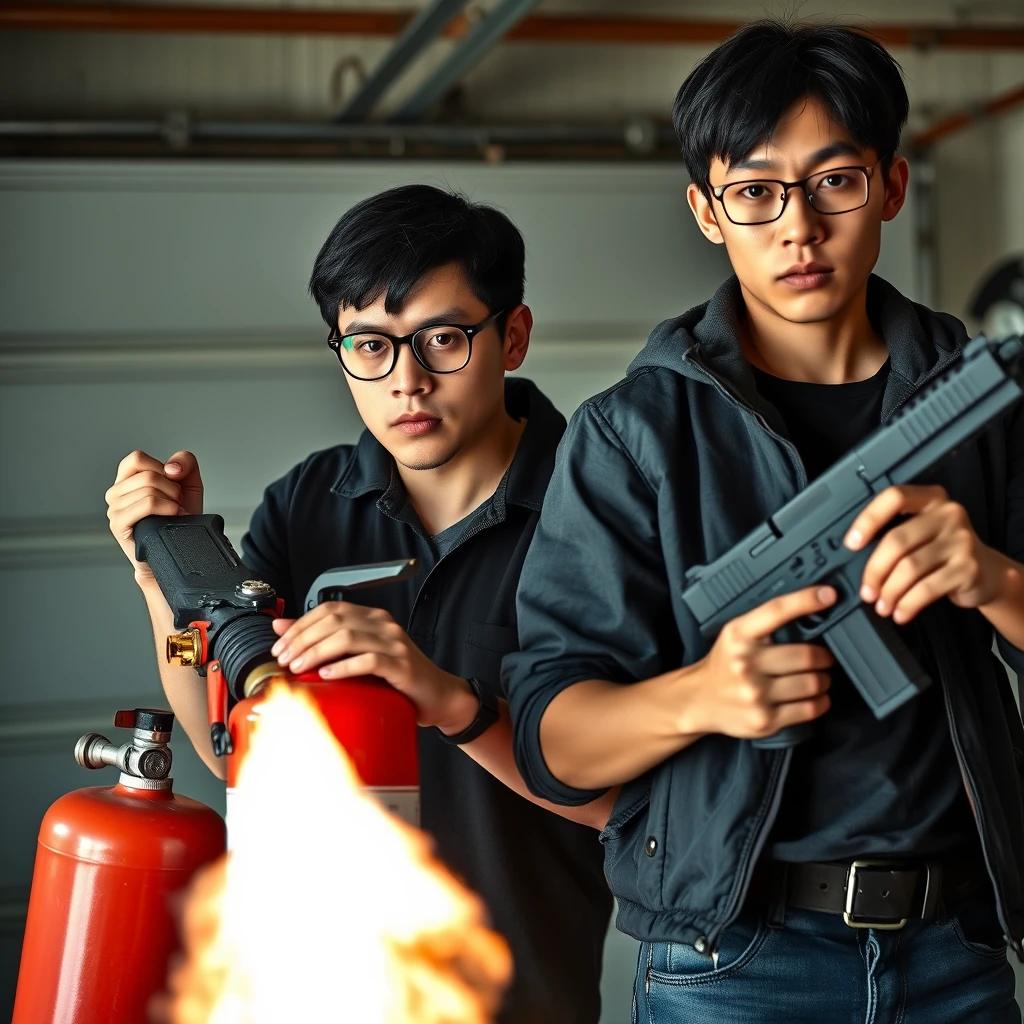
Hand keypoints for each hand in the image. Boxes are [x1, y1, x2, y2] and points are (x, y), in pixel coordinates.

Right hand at [105, 450, 203, 585]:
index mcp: (127, 479)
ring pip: (148, 490)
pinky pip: (147, 504)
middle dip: (172, 489)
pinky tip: (172, 517)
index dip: (160, 467)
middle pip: (147, 475)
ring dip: (172, 501)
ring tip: (174, 512)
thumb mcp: (189, 483)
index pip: (136, 458)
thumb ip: (185, 462)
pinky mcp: (118, 524)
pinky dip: (167, 508)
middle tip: (176, 503)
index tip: (172, 483)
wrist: (181, 547)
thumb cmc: (181, 517)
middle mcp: (116, 493)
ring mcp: (115, 509)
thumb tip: (171, 467)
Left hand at [270, 602, 478, 733]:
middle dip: (303, 639)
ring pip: (348, 636)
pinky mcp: (402, 665)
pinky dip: (343, 667)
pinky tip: (327, 675)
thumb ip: (326, 641)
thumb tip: (282, 627)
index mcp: (372, 618)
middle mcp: (383, 625)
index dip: (300, 624)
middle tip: (284, 658)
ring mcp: (394, 644)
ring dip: (317, 652)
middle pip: (335, 620)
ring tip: (299, 667)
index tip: (280, 644)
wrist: (438, 696)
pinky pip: (369, 661)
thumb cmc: (397, 678)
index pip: (329, 609)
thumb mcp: (359, 656)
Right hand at [685, 585, 835, 739]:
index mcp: (738, 635)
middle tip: (822, 658)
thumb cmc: (725, 663)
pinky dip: (820, 702)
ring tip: (816, 678)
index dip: (806, 600)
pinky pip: (810, 709)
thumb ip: (767, 623)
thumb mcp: (736, 634)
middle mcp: (745, 663)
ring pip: (814, 683)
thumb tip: (813, 608)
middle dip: (824, 657)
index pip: (776, 610)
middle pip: (807, 655)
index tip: (829, 595)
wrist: (699, 699)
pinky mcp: (765, 719)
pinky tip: (813, 698)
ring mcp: (755, 693)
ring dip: (823, 681)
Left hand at [844, 484, 1003, 623]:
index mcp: (930, 499)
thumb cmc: (942, 551)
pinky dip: (908, 604)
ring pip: (909, 568)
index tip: (851, 543)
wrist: (988, 572)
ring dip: (889, 592)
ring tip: (882, 606)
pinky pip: (927, 588)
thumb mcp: (922, 532)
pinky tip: (901, 613)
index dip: (868, 519)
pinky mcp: (968, 568)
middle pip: (896, 541)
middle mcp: (948, 514)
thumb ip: (894, 533)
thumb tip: (854, 558)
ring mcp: (961, 541)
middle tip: (866, 591)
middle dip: (875, 570)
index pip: (894, 497)